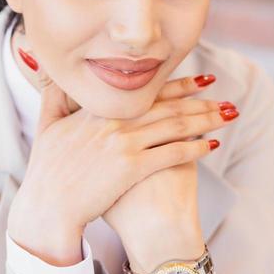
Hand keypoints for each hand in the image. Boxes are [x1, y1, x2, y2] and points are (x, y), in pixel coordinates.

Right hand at [8, 69, 234, 254]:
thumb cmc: (46, 171)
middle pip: (166, 105)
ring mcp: (124, 143)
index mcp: (97, 109)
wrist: (48, 206)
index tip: (199, 81)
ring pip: (174, 125)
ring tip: (227, 116)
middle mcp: (114, 121)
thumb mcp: (45, 126)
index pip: (145, 91)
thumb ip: (51, 95)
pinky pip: (171, 153)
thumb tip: (45, 66)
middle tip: (223, 96)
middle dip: (199, 99)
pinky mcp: (131, 167)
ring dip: (205, 119)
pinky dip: (194, 146)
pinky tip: (212, 144)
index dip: (175, 84)